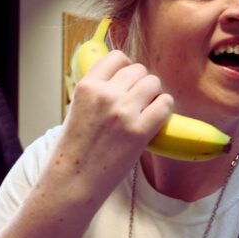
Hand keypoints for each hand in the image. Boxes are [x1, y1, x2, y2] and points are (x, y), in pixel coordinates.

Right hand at [56, 49, 172, 192]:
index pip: (117, 57)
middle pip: (139, 70)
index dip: (126, 67)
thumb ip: (97, 90)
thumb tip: (122, 76)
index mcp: (87, 86)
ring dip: (154, 94)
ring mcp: (122, 112)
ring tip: (147, 109)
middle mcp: (105, 94)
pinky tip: (157, 117)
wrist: (73, 180)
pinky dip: (164, 108)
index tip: (128, 79)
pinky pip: (164, 104)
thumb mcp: (77, 108)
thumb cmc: (75, 148)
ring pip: (154, 83)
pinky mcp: (139, 131)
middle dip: (141, 83)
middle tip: (137, 100)